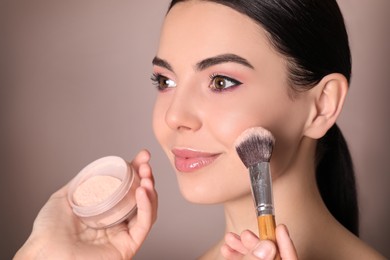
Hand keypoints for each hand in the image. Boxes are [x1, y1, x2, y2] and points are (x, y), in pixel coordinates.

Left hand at [15, 150, 157, 259]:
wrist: (44, 253)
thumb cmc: (48, 233)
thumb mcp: (64, 198)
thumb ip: (81, 184)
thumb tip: (96, 169)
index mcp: (104, 212)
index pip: (126, 189)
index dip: (136, 171)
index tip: (142, 156)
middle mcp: (116, 223)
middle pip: (140, 197)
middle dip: (146, 177)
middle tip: (146, 164)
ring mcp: (122, 234)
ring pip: (148, 210)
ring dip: (150, 190)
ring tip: (147, 176)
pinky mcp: (128, 245)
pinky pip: (144, 224)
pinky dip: (147, 206)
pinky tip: (143, 191)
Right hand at [221, 224, 297, 259]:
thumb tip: (267, 245)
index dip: (286, 243)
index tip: (280, 227)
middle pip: (270, 255)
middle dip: (256, 243)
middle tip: (245, 234)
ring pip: (257, 258)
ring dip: (242, 247)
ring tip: (230, 239)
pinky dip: (237, 255)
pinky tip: (228, 249)